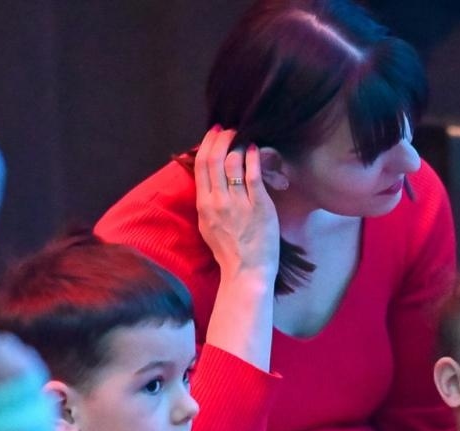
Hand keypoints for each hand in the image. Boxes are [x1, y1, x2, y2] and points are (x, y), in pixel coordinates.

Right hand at [193, 126, 278, 283]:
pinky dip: (254, 158)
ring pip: (233, 163)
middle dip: (221, 139)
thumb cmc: (229, 252)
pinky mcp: (259, 206)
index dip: (206, 145)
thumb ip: (207, 203)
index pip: (200, 167)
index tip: (213, 133)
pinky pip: (253, 175)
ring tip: (244, 137)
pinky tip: (256, 149)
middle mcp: (217, 202)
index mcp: (203, 206)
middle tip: (229, 129)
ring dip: (238, 145)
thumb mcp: (207, 226)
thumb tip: (209, 180)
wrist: (246, 272)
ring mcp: (238, 204)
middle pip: (214, 160)